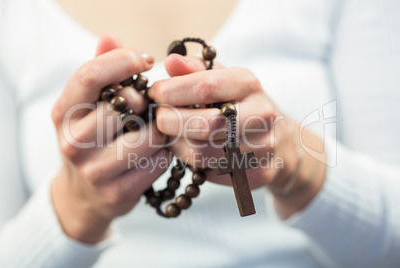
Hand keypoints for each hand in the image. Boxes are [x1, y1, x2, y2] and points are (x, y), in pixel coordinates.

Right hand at [51, 36, 168, 243]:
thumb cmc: (91, 141)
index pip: (90, 76)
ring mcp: (95, 170)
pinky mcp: (118, 192)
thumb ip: (98, 71)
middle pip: (126, 104)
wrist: (84, 196)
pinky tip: (154, 154)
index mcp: (63, 114)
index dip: (123, 60)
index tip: (147, 59)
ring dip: (159, 129)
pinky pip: (159, 161)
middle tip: (145, 108)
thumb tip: (111, 38)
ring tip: (152, 130)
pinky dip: (164, 153)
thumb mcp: (84, 108)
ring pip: (149, 135)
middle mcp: (73, 142)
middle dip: (145, 101)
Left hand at [149, 54, 325, 217]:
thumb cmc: (240, 104)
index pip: (205, 85)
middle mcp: (261, 114)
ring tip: (171, 134)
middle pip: (205, 124)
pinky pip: (209, 171)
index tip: (154, 94)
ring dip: (176, 144)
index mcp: (249, 84)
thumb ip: (195, 70)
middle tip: (158, 118)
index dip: (172, 91)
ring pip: (202, 153)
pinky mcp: (257, 173)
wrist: (279, 140)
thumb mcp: (223, 79)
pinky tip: (188, 149)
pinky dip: (190, 162)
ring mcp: (263, 147)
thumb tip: (170, 62)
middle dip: (170, 121)